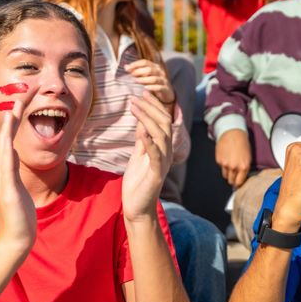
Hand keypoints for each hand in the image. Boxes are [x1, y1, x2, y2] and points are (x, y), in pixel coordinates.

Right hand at [0, 101, 35, 251]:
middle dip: (12, 116)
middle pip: (4, 138)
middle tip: (21, 95)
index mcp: (3, 170)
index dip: (12, 121)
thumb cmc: (20, 214)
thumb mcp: (18, 186)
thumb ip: (14, 171)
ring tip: (14, 108)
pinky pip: (7, 167)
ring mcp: (1, 180)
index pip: (8, 140)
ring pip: (4, 148)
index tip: (20, 103)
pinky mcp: (6, 190)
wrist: (16, 238)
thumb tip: (15, 155)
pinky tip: (8, 141)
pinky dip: (7, 152)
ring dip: (8, 128)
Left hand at [123, 91, 172, 219]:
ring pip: (162, 135)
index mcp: (162, 148)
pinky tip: (141, 130)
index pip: (163, 121)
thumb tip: (141, 122)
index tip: (143, 93)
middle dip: (151, 107)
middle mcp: (166, 153)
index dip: (154, 106)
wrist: (137, 208)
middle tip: (136, 96)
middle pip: (164, 124)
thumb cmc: (138, 183)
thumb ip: (143, 140)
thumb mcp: (139, 156)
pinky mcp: (157, 174)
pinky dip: (149, 141)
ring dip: (147, 118)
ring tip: (134, 107)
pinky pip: (155, 155)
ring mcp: (163, 163)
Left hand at [125, 59, 175, 106]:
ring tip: (136, 81)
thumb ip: (136, 71)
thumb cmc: (153, 84)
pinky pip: (160, 87)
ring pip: (154, 78)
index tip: (127, 69)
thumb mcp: (145, 77)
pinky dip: (152, 87)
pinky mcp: (166, 89)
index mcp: (154, 67)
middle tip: (131, 75)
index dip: (135, 64)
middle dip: (139, 72)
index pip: (145, 62)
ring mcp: (163, 80)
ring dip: (144, 79)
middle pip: (149, 69)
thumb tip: (126, 66)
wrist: (166, 94)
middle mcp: (160, 72)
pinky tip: (145, 88)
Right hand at [215, 129, 251, 187]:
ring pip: (225, 175)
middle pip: (231, 180)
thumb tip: (241, 177)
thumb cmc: (242, 143)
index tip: (237, 183)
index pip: (239, 182)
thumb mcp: (248, 157)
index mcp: (244, 167)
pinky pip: (221, 167)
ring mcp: (225, 164)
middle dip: (232, 179)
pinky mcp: (219, 160)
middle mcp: (234, 167)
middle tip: (234, 175)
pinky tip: (226, 157)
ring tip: (230, 164)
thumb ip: (245, 168)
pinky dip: (223, 164)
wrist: (233, 133)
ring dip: (227, 172)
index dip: (238, 183)